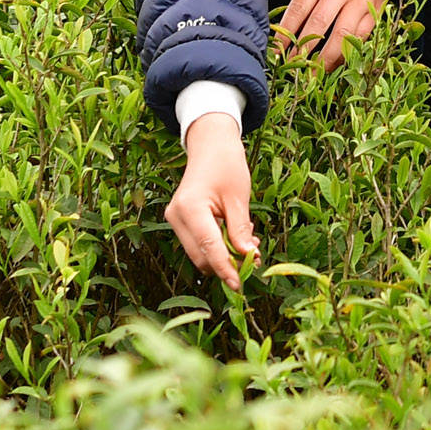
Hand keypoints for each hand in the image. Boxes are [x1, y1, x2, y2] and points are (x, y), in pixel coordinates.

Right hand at [165, 113, 255, 286]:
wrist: (210, 145)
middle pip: (201, 256)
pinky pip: (198, 243)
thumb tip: (249, 258)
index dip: (225, 269)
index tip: (240, 285)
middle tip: (255, 259)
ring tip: (249, 245)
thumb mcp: (239, 197)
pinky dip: (216, 247)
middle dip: (226, 264)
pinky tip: (234, 237)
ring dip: (223, 256)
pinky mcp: (179, 221)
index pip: (209, 248)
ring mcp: (175, 219)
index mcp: (190, 208)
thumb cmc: (226, 164)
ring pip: (199, 253)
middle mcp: (176, 216)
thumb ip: (240, 230)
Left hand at [275, 0, 390, 70]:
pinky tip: (339, 63)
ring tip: (315, 74)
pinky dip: (350, 52)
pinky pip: (362, 36)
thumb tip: (289, 34)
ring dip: (327, 58)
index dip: (286, 34)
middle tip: (294, 70)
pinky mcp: (377, 8)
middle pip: (318, 25)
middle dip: (304, 51)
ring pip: (342, 35)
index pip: (298, 9)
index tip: (276, 53)